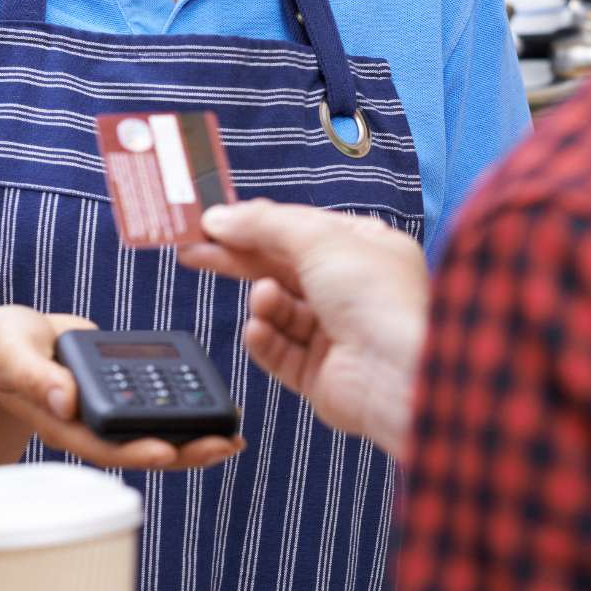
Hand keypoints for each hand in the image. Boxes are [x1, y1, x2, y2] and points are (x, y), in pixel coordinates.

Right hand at [0, 306, 243, 471]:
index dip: (133, 450)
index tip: (167, 451)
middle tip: (225, 446)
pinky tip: (218, 412)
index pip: (100, 445)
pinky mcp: (122, 394)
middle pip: (138, 448)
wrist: (15, 340)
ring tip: (234, 438)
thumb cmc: (6, 346)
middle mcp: (88, 425)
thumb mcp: (9, 350)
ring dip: (193, 439)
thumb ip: (31, 374)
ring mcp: (108, 413)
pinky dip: (187, 412)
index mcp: (60, 421)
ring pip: (153, 435)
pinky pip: (157, 410)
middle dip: (182, 451)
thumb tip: (66, 400)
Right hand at [178, 201, 426, 459]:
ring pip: (278, 311)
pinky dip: (265, 339)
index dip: (255, 224)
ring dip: (264, 303)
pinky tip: (259, 329)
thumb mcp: (319, 240)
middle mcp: (351, 289)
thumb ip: (265, 225)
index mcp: (363, 248)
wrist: (399, 374)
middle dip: (238, 259)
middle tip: (192, 251)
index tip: (211, 222)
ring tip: (264, 300)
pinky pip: (278, 351)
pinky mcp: (320, 374)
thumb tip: (221, 217)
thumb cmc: (377, 299)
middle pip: (281, 268)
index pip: (299, 230)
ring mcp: (336, 333)